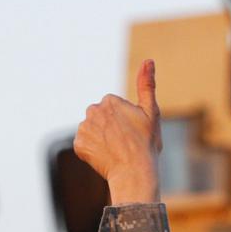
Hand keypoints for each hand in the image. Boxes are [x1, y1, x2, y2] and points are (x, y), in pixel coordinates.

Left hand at [74, 59, 162, 203]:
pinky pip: (85, 146)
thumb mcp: (151, 112)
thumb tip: (148, 60)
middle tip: (126, 143)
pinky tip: (106, 158)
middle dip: (111, 128)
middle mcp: (93, 110)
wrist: (134, 171)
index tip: (134, 132)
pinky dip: (93, 152)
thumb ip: (147, 85)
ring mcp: (84, 128)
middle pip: (101, 119)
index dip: (126, 122)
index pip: (115, 109)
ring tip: (116, 152)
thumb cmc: (146, 143)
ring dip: (101, 140)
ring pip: (93, 132)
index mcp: (110, 100)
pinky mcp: (78, 145)